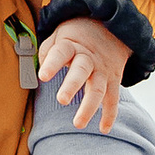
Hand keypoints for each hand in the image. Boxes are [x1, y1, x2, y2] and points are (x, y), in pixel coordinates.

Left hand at [38, 15, 129, 131]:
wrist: (113, 25)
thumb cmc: (78, 34)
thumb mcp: (60, 33)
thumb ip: (48, 50)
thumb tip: (41, 69)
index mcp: (71, 45)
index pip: (60, 53)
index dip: (52, 64)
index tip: (43, 76)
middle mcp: (89, 58)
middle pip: (81, 71)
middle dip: (72, 86)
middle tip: (62, 100)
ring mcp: (103, 70)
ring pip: (98, 89)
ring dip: (89, 107)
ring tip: (78, 124)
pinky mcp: (114, 79)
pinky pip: (113, 98)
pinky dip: (110, 115)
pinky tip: (103, 129)